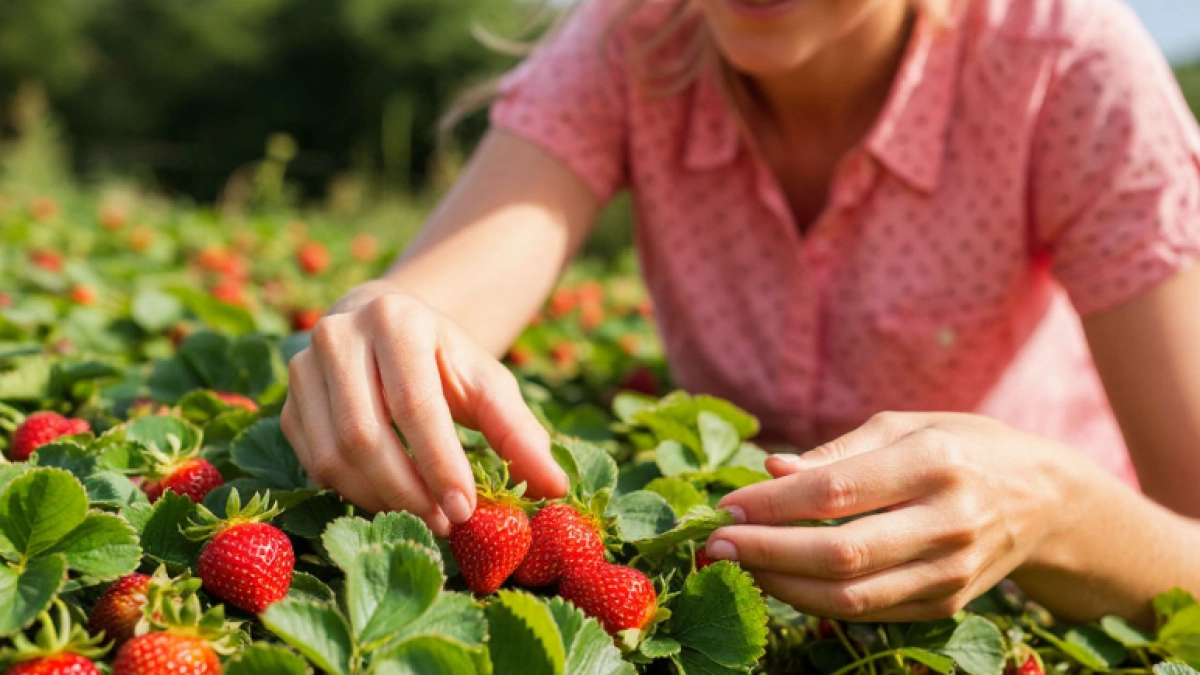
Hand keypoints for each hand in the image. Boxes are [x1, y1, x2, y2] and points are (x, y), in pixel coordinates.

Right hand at [281, 280, 568, 536]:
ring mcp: (303, 367)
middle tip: (446, 523)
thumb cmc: (445, 361)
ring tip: (425, 515)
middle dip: (407, 490)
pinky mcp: (287, 401)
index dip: (438, 462)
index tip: (464, 509)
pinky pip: (313, 462)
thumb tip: (556, 487)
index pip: (413, 402)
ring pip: (332, 454)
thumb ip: (519, 431)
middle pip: (364, 434)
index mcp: (395, 319)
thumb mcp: (488, 382)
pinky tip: (391, 499)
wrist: (385, 327)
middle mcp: (339, 334)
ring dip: (380, 498)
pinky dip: (353, 493)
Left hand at [706, 412, 1078, 620]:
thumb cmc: (961, 448)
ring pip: (851, 597)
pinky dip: (815, 602)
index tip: (727, 505)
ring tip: (736, 566)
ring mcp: (950, 572)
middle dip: (766, 552)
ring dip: (782, 586)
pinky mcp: (946, 605)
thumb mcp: (905, 427)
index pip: (838, 492)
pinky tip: (779, 581)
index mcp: (935, 464)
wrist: (1046, 500)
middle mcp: (947, 522)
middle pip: (841, 554)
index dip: (774, 505)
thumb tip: (770, 470)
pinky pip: (868, 613)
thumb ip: (836, 453)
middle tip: (714, 546)